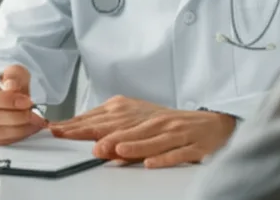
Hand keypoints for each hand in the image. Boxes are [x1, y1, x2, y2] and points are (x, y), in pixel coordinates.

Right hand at [0, 64, 46, 145]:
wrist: (9, 95)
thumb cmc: (9, 83)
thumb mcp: (15, 72)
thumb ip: (14, 75)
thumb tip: (10, 86)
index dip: (6, 100)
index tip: (26, 101)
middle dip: (16, 116)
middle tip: (34, 112)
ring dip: (19, 128)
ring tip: (35, 120)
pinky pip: (0, 141)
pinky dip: (18, 136)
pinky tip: (29, 127)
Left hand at [50, 96, 236, 167]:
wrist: (214, 125)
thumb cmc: (175, 126)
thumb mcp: (145, 125)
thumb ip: (122, 133)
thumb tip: (95, 142)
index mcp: (141, 116)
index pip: (108, 121)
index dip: (86, 125)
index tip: (65, 131)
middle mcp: (156, 123)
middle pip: (128, 130)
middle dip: (106, 137)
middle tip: (89, 146)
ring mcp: (175, 133)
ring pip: (152, 140)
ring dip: (134, 146)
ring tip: (115, 150)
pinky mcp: (192, 147)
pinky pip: (176, 154)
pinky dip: (164, 158)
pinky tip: (150, 164)